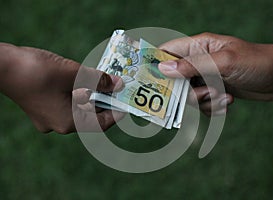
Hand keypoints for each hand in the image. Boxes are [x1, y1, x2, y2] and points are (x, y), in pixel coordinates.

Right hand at [0, 43, 123, 133]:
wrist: (1, 65)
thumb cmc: (36, 71)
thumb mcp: (73, 73)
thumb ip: (98, 80)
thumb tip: (118, 84)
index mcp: (67, 122)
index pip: (101, 124)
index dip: (117, 113)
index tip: (127, 102)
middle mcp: (59, 124)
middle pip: (91, 116)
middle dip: (106, 101)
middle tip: (119, 88)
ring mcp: (49, 117)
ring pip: (80, 108)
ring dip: (93, 96)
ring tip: (106, 82)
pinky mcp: (43, 107)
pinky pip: (68, 103)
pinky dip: (80, 93)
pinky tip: (87, 80)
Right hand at [158, 33, 272, 114]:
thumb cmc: (255, 62)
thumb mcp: (224, 62)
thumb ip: (193, 66)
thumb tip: (163, 69)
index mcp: (197, 47)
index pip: (166, 52)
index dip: (155, 65)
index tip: (150, 81)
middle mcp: (198, 62)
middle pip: (174, 80)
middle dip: (187, 92)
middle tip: (206, 91)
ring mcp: (205, 77)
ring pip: (188, 96)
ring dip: (204, 100)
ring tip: (223, 95)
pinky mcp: (213, 91)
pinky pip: (202, 104)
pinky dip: (213, 107)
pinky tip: (228, 101)